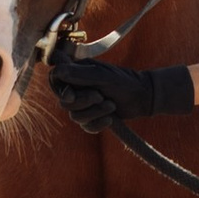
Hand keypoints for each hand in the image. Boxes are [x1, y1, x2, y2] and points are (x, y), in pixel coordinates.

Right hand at [45, 47, 192, 131]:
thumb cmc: (124, 81)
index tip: (72, 94)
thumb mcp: (103, 76)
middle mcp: (77, 88)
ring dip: (95, 112)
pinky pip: (86, 127)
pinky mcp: (91, 118)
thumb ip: (80, 74)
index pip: (55, 78)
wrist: (143, 97)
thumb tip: (58, 71)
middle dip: (84, 102)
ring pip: (75, 116)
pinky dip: (98, 124)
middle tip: (101, 95)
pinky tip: (110, 119)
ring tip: (111, 105)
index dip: (60, 89)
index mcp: (76, 72)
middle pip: (65, 102)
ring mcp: (84, 104)